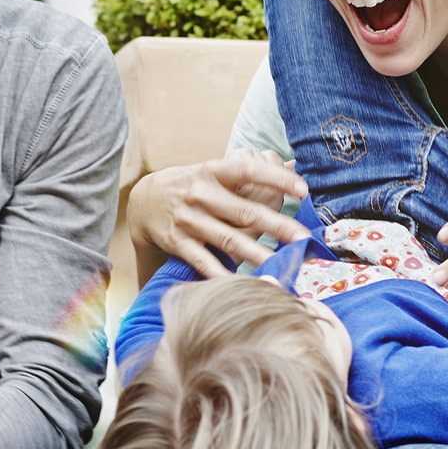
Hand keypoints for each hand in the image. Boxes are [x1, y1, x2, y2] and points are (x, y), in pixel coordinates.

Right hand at [128, 149, 310, 278]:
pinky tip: (244, 283)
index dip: (276, 179)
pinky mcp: (178, 243)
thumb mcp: (211, 171)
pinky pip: (204, 261)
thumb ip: (245, 173)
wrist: (144, 202)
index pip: (248, 170)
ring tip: (282, 264)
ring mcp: (188, 220)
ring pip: (229, 240)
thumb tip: (291, 165)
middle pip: (244, 212)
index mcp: (212, 171)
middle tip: (303, 238)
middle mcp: (200, 194)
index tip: (303, 190)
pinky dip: (223, 273)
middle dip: (277, 226)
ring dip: (258, 254)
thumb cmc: (191, 186)